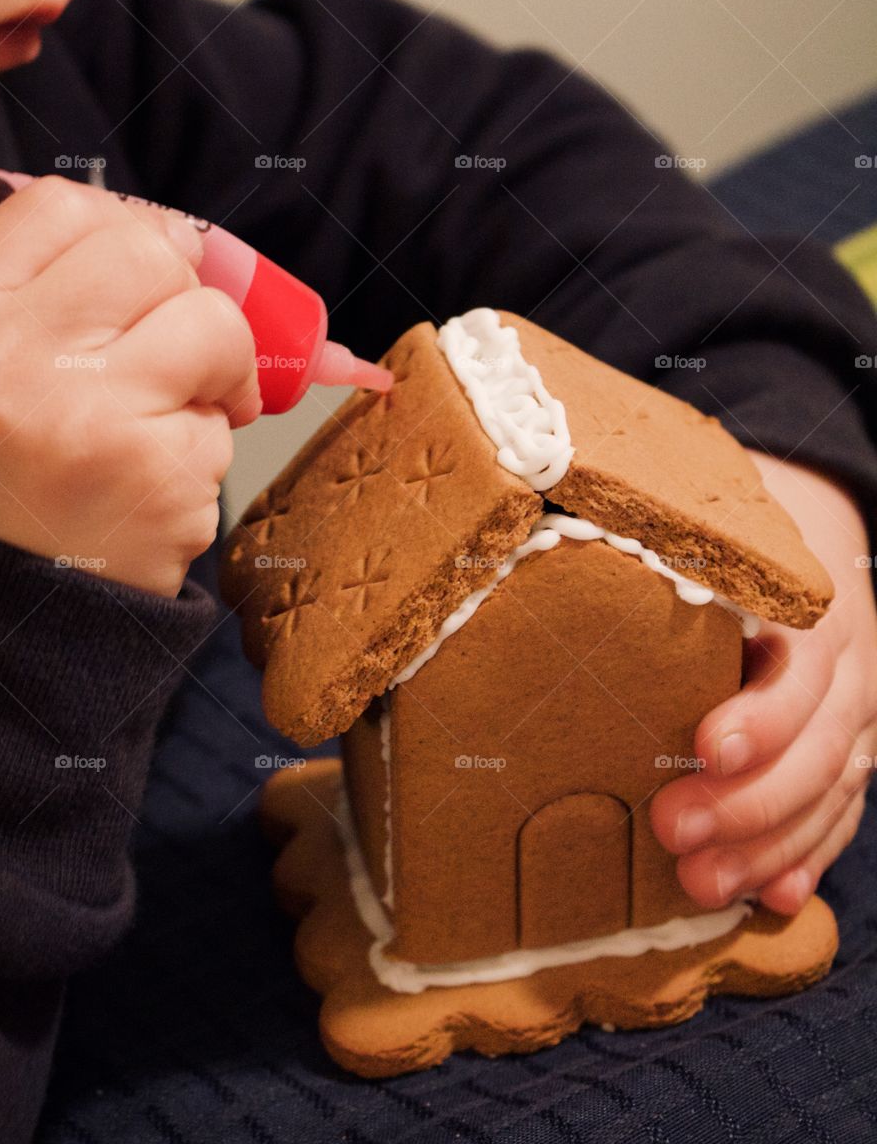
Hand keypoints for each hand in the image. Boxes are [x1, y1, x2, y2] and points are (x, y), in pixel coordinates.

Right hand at [0, 176, 260, 596]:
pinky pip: (225, 423)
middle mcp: (17, 360)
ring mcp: (93, 417)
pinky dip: (203, 449)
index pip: (64, 209)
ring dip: (213, 372)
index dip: (121, 230)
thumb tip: (165, 234)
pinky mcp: (162, 477)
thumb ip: (50, 292)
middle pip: (152, 253)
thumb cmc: (9, 480)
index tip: (143, 273)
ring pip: (216, 327)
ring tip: (164, 421)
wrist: (12, 610)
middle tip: (168, 351)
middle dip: (180, 297)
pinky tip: (149, 485)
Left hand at [651, 451, 876, 913]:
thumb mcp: (720, 530)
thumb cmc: (741, 540)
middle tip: (674, 833)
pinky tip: (774, 898)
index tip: (707, 747)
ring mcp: (853, 715)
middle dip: (750, 803)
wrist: (818, 538)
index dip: (764, 715)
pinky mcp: (847, 750)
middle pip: (818, 746)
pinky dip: (808, 857)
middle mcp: (846, 666)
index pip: (804, 665)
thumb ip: (663, 538)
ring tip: (702, 885)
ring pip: (832, 791)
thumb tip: (558, 507)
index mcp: (809, 606)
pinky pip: (840, 813)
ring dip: (770, 847)